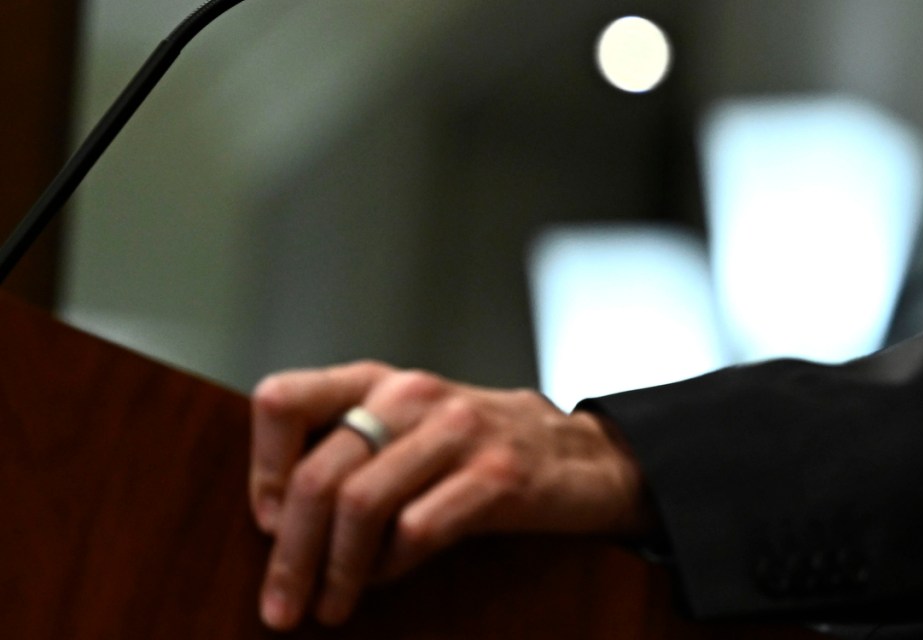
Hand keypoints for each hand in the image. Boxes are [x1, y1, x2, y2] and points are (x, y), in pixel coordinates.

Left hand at [248, 361, 647, 629]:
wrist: (592, 456)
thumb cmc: (485, 449)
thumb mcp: (413, 428)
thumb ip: (352, 449)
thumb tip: (277, 519)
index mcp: (382, 382)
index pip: (285, 400)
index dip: (262, 469)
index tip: (269, 522)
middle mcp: (415, 395)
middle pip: (318, 475)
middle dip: (289, 555)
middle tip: (279, 606)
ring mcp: (460, 433)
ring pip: (359, 504)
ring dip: (333, 572)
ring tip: (328, 607)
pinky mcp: (499, 476)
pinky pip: (418, 529)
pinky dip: (390, 566)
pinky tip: (387, 579)